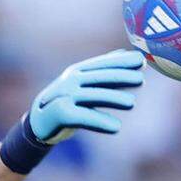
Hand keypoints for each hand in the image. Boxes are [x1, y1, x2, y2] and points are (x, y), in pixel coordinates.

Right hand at [28, 49, 144, 143]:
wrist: (38, 122)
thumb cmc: (66, 100)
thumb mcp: (82, 83)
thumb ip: (103, 70)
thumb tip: (125, 53)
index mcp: (78, 71)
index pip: (102, 65)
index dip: (121, 62)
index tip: (141, 61)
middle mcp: (71, 81)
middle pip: (99, 78)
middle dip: (120, 77)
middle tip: (141, 79)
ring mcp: (65, 96)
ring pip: (93, 96)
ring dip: (113, 98)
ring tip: (132, 103)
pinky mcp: (61, 114)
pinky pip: (84, 117)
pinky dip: (100, 121)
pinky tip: (116, 127)